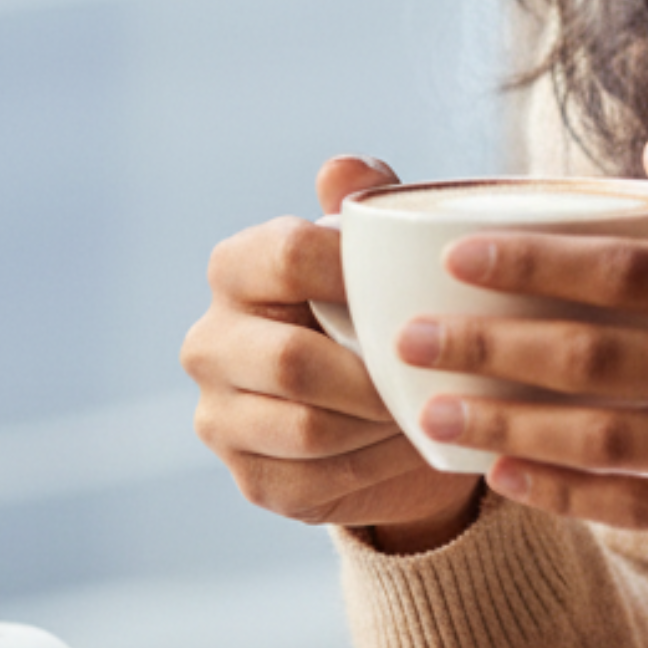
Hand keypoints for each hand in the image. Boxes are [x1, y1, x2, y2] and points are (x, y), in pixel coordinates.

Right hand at [181, 157, 482, 549]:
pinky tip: (411, 439)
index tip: (414, 281)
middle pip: (294, 360)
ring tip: (435, 401)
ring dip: (383, 419)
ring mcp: (219, 417)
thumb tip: (341, 168)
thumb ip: (366, 199)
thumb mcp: (383, 243)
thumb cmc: (382, 297)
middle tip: (437, 363)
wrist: (382, 394)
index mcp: (237, 267)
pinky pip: (319, 476)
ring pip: (310, 427)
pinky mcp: (250, 479)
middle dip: (377, 368)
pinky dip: (378, 462)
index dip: (356, 269)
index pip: (287, 255)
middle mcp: (210, 342)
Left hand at [397, 142, 647, 562]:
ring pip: (609, 441)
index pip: (633, 269)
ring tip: (437, 414)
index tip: (461, 256)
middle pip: (601, 358)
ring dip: (512, 427)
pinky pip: (646, 509)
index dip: (539, 262)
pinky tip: (511, 479)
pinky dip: (572, 496)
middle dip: (495, 347)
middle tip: (411, 341)